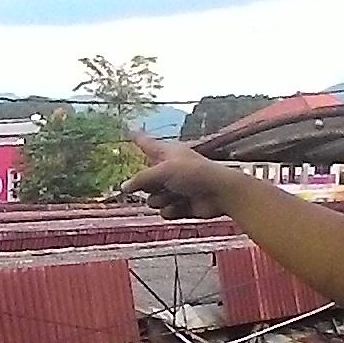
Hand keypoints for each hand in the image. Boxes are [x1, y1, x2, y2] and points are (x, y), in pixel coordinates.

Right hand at [125, 140, 247, 219]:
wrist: (220, 193)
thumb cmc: (194, 173)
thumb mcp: (163, 171)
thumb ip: (141, 179)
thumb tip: (123, 187)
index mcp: (167, 153)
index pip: (147, 144)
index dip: (138, 138)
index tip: (130, 131)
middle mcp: (170, 170)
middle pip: (145, 181)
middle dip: (149, 186)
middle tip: (162, 184)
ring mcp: (175, 189)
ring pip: (153, 200)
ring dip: (161, 200)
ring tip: (176, 195)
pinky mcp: (181, 205)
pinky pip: (164, 212)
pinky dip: (172, 210)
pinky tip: (183, 205)